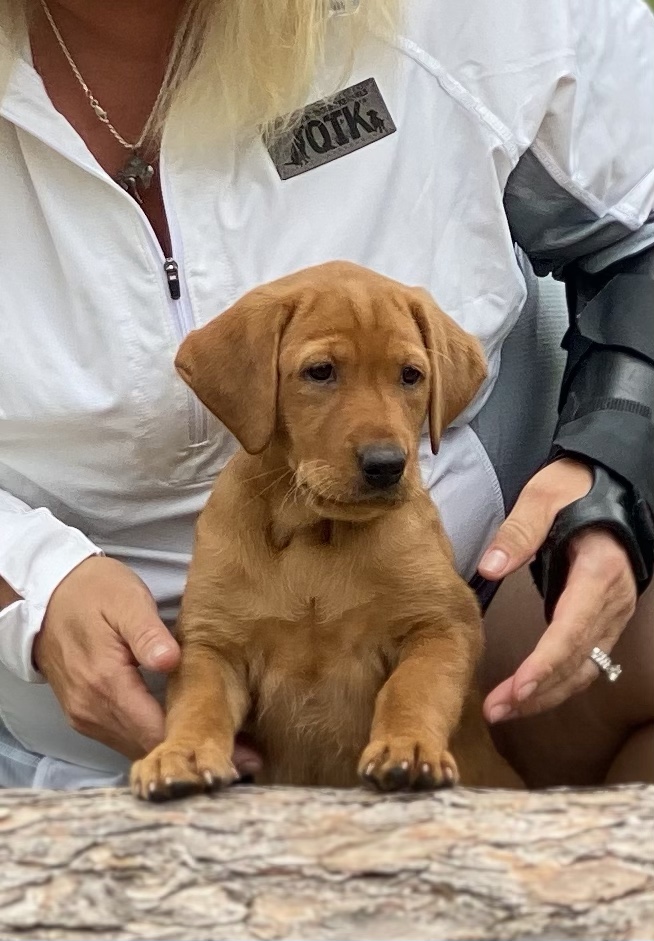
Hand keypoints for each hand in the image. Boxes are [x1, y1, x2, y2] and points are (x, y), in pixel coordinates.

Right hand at [33, 557, 261, 774]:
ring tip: (223, 750)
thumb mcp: (126, 600)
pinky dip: (151, 739)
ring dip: (172, 750)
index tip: (237, 750)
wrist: (48, 594)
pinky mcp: (84, 715)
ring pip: (134, 747)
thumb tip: (170, 661)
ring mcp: (84, 716)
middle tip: (245, 758)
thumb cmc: (94, 592)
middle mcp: (91, 709)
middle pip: (148, 748)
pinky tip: (182, 733)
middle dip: (191, 752)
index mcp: (106, 682)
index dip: (195, 742)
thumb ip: (148, 634)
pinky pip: (122, 737)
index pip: (155, 731)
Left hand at [478, 458, 637, 720]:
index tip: (518, 688)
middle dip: (537, 692)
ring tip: (503, 710)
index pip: (572, 630)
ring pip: (584, 670)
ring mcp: (612, 616)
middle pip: (578, 661)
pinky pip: (585, 663)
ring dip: (546, 695)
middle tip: (495, 710)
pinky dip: (557, 683)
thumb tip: (489, 567)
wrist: (610, 486)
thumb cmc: (574, 490)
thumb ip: (518, 532)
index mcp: (598, 573)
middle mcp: (611, 602)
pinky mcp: (603, 621)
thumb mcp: (543, 497)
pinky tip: (528, 695)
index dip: (546, 664)